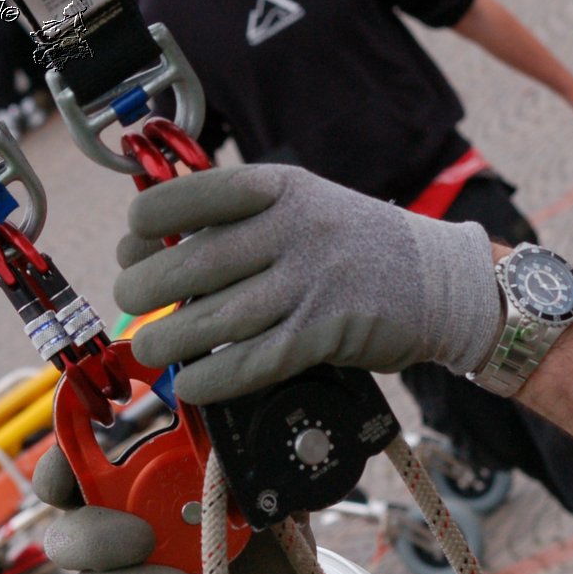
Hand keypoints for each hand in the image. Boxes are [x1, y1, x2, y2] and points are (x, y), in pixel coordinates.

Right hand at [32, 444, 329, 573]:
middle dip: (97, 539)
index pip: (72, 475)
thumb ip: (263, 474)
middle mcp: (114, 543)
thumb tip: (265, 445)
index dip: (58, 468)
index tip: (74, 470)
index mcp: (137, 497)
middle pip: (64, 538)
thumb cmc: (265, 555)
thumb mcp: (274, 508)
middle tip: (146, 540)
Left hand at [114, 165, 501, 406]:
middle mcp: (296, 230)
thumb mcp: (306, 210)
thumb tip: (151, 248)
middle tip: (131, 304)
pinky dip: (215, 377)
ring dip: (171, 340)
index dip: (149, 221)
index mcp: (283, 189)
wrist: (440, 283)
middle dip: (147, 288)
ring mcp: (312, 283)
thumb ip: (242, 224)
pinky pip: (255, 360)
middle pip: (196, 262)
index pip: (195, 196)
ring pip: (219, 318)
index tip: (133, 243)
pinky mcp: (326, 333)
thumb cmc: (359, 249)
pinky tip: (190, 384)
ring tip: (150, 349)